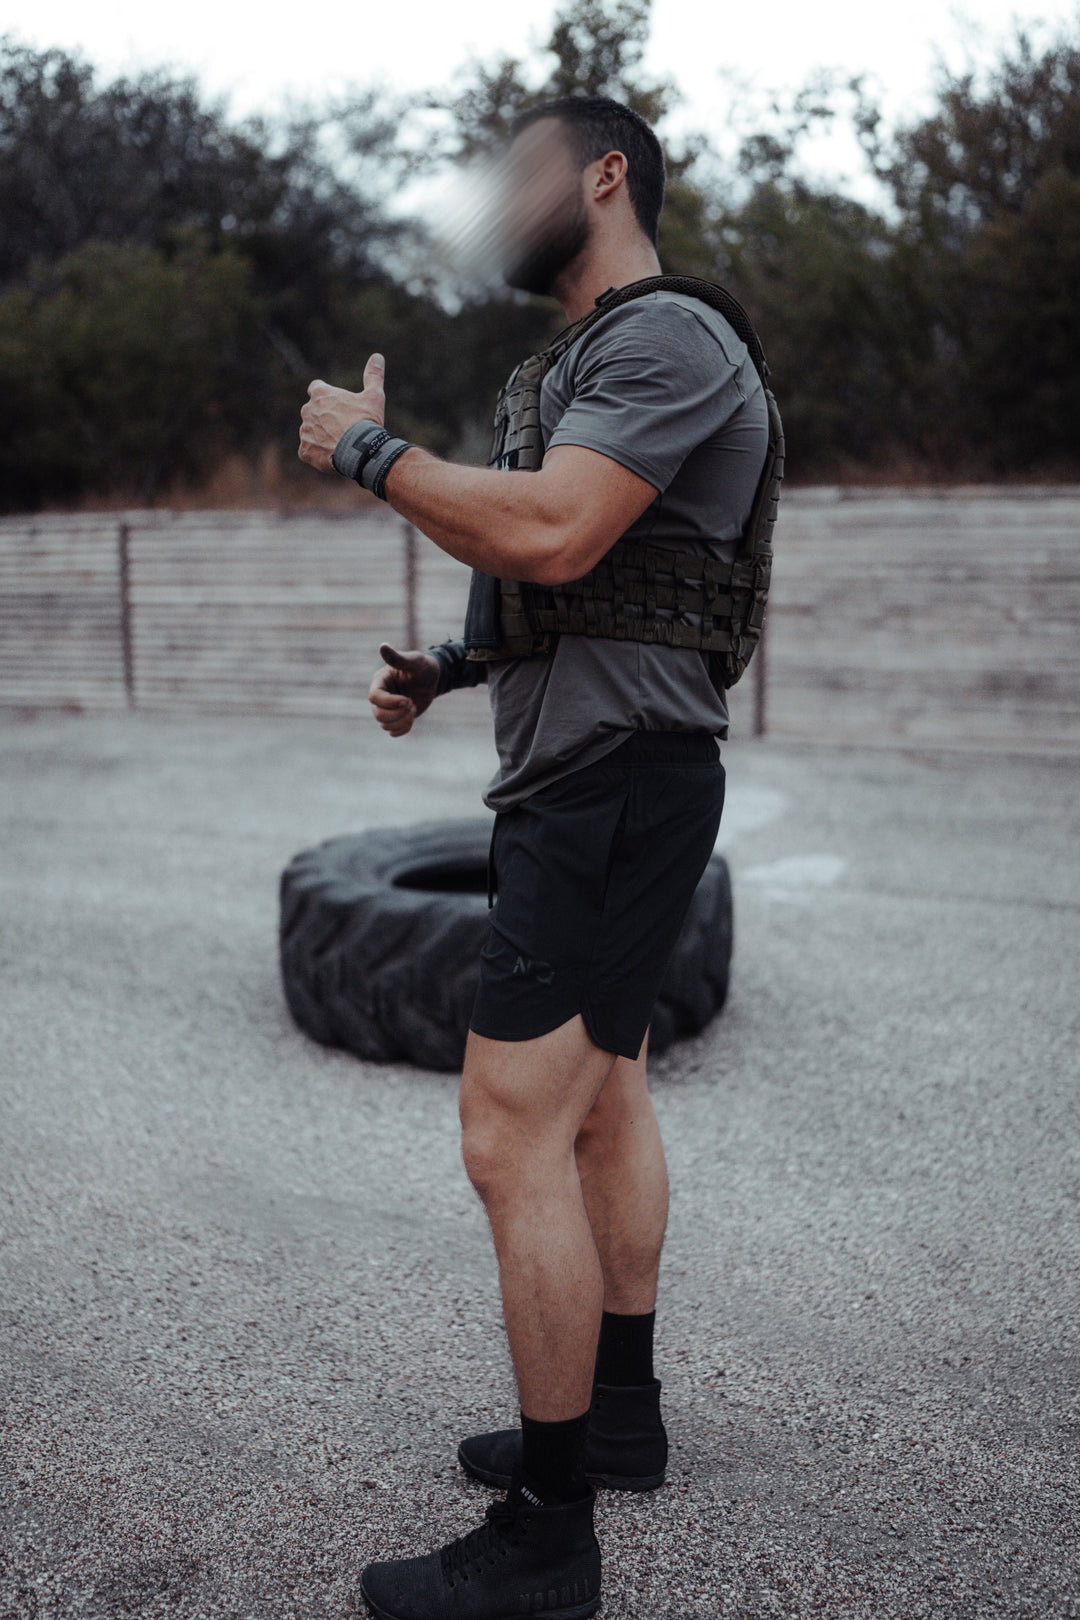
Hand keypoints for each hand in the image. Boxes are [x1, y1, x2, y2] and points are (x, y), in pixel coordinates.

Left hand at [298, 353, 385, 473]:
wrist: (360, 451)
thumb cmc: (366, 422)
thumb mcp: (374, 397)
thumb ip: (373, 376)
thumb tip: (377, 356)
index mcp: (321, 394)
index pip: (316, 388)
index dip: (327, 396)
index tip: (337, 404)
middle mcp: (308, 410)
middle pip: (313, 412)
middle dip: (324, 418)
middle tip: (343, 428)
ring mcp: (304, 431)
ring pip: (311, 432)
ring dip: (321, 436)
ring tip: (340, 444)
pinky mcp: (304, 450)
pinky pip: (308, 451)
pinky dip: (317, 453)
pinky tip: (332, 456)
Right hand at [368, 642, 440, 736]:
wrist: (431, 679)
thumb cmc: (422, 666)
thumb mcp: (414, 661)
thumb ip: (398, 658)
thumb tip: (382, 646)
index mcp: (380, 681)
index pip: (374, 697)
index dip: (390, 702)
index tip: (407, 700)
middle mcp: (380, 696)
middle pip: (378, 714)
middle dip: (397, 713)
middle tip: (412, 704)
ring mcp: (386, 708)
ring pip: (384, 724)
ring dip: (401, 721)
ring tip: (413, 709)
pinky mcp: (395, 718)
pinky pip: (392, 731)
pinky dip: (402, 729)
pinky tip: (412, 718)